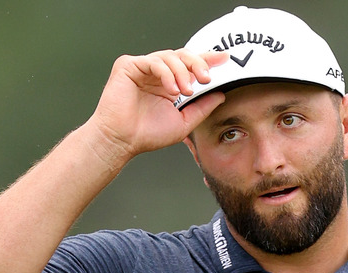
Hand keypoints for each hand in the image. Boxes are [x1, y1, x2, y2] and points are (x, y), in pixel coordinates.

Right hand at [87, 49, 228, 159]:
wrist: (122, 141)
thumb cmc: (147, 134)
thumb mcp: (184, 121)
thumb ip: (202, 107)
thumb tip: (221, 95)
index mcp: (169, 84)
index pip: (190, 66)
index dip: (207, 60)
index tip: (224, 59)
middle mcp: (156, 74)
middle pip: (182, 56)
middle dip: (198, 64)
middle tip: (206, 78)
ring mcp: (142, 68)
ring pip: (169, 56)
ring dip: (182, 72)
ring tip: (185, 91)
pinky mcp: (128, 66)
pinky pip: (153, 61)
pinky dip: (165, 73)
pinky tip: (171, 89)